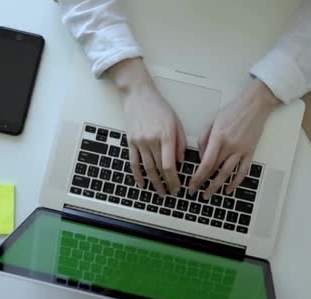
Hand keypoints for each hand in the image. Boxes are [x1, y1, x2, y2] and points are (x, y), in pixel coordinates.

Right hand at [108, 58, 185, 195]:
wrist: (138, 94)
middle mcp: (152, 140)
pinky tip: (142, 184)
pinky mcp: (130, 141)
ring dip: (153, 183)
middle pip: (159, 169)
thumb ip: (180, 142)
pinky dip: (138, 175)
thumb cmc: (159, 106)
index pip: (169, 165)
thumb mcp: (176, 122)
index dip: (174, 180)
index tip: (178, 187)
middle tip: (170, 193)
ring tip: (159, 192)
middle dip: (166, 184)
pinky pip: (134, 162)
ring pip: (147, 168)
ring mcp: (139, 142)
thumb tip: (180, 161)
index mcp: (166, 136)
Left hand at [189, 78, 279, 198]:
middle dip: (205, 184)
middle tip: (197, 193)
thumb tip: (202, 157)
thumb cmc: (233, 110)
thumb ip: (203, 139)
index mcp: (218, 138)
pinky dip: (236, 182)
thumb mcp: (212, 121)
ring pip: (228, 174)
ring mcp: (241, 150)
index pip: (206, 163)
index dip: (198, 177)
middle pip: (216, 170)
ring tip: (210, 194)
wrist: (255, 105)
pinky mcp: (250, 152)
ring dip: (218, 186)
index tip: (192, 185)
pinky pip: (243, 171)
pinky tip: (229, 189)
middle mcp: (230, 146)